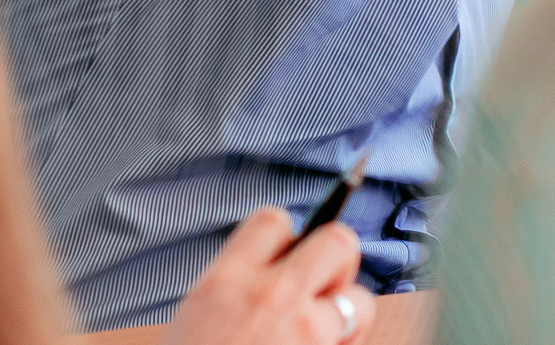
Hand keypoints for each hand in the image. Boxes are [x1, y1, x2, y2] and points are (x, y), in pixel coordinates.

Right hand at [166, 206, 379, 344]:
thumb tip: (283, 268)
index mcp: (226, 283)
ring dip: (349, 318)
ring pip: (359, 301)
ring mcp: (305, 334)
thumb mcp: (196, 320)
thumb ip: (239, 289)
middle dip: (336, 263)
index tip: (287, 255)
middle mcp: (271, 298)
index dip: (287, 238)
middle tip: (322, 289)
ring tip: (320, 340)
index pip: (275, 222)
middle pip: (338, 242)